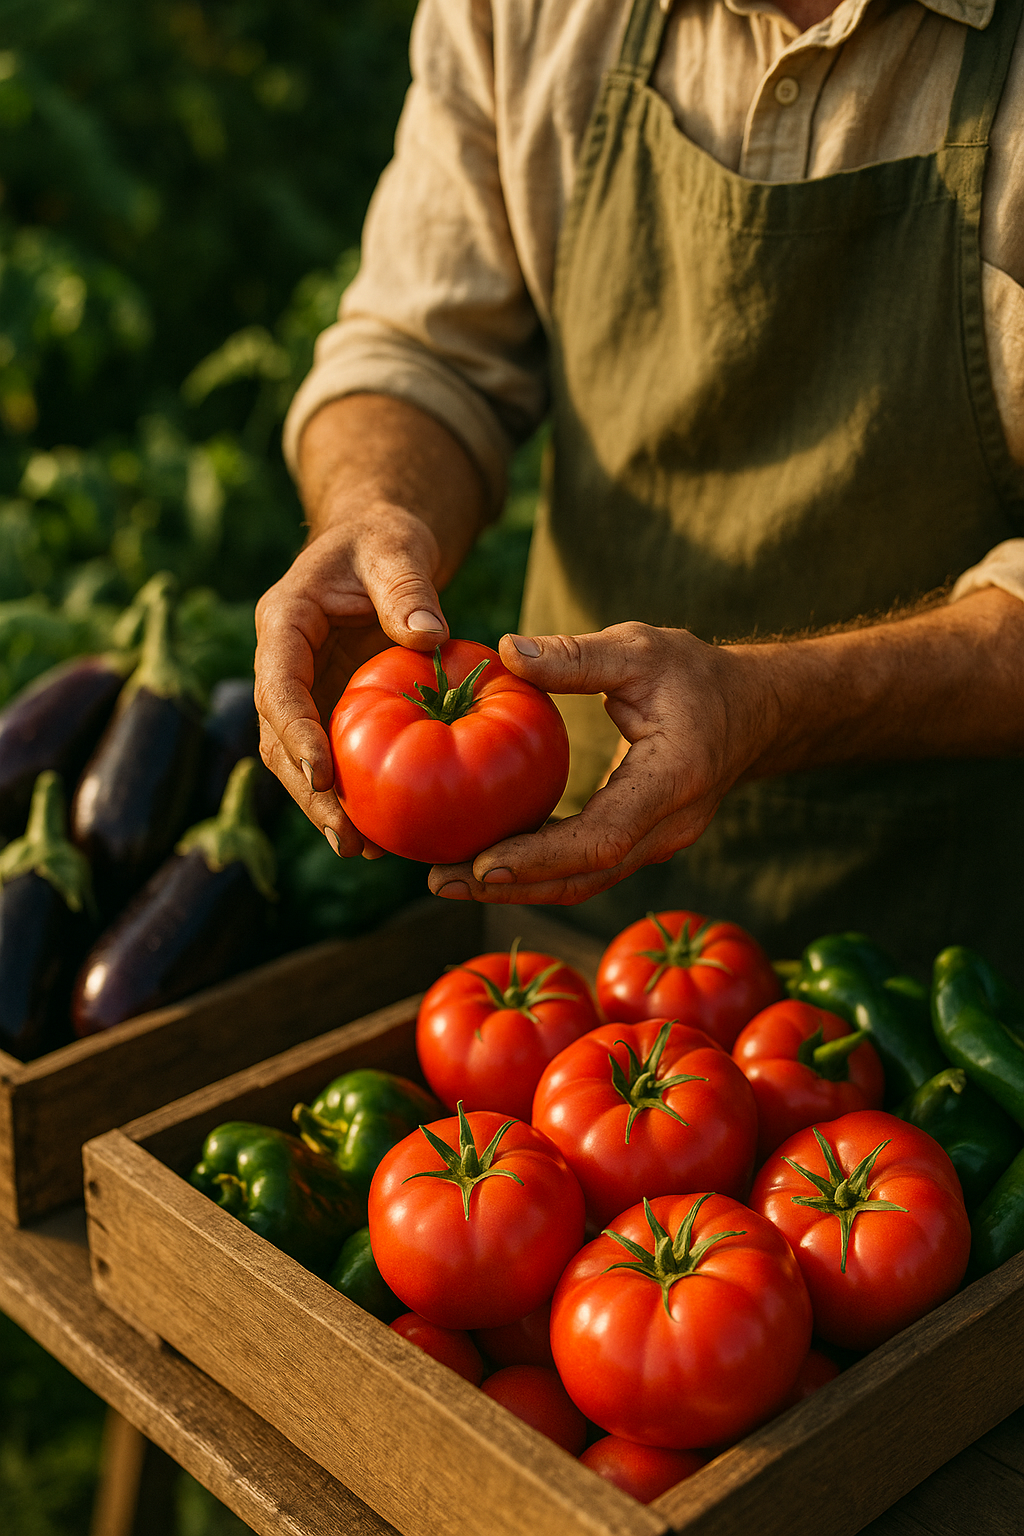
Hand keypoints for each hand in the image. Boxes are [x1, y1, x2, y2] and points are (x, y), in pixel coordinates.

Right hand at [254, 394, 485, 854]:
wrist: (379, 543)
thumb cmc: (384, 538)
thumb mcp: (396, 548)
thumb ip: (408, 588)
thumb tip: (429, 639)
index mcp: (284, 622)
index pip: (278, 685)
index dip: (296, 733)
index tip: (324, 775)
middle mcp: (281, 664)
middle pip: (279, 738)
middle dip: (307, 791)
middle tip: (346, 836)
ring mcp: (303, 691)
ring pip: (297, 759)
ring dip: (323, 806)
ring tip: (360, 850)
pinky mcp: (328, 710)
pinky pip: (333, 757)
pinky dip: (350, 794)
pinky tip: (383, 833)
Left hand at [426, 623, 773, 903]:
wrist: (754, 711)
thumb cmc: (697, 674)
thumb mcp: (640, 650)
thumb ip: (576, 656)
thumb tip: (506, 650)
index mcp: (673, 780)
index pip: (602, 837)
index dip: (541, 858)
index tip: (482, 865)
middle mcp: (669, 827)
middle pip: (584, 876)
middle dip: (511, 886)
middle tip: (441, 881)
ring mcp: (658, 843)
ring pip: (584, 881)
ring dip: (518, 887)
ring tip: (449, 881)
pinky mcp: (642, 842)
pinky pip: (586, 866)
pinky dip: (537, 870)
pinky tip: (487, 861)